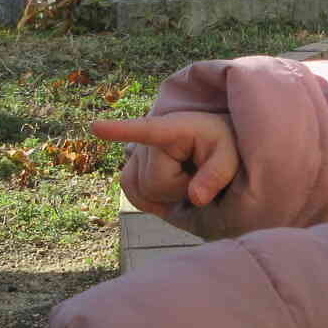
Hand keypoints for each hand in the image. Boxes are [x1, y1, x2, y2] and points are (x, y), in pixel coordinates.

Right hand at [93, 111, 238, 215]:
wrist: (214, 147)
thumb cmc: (224, 146)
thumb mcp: (231, 157)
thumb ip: (218, 175)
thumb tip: (195, 198)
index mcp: (174, 129)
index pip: (146, 130)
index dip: (119, 130)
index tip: (95, 127)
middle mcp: (149, 140)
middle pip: (153, 183)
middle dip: (177, 189)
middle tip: (196, 174)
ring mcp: (137, 153)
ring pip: (139, 191)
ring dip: (164, 195)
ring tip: (185, 178)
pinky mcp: (133, 167)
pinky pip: (130, 191)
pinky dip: (147, 200)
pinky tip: (167, 194)